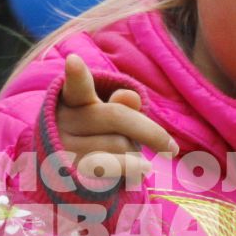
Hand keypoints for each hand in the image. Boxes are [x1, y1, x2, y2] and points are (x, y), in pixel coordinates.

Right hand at [54, 54, 176, 189]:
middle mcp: (63, 122)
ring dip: (137, 154)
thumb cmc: (97, 136)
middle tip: (172, 148)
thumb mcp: (110, 117)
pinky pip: (115, 168)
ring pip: (120, 144)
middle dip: (150, 132)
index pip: (76, 86)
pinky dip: (134, 169)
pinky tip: (143, 170)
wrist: (71, 172)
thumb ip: (122, 106)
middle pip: (117, 116)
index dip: (76, 74)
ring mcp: (64, 149)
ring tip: (136, 160)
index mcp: (72, 99)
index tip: (74, 61)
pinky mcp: (72, 174)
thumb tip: (131, 97)